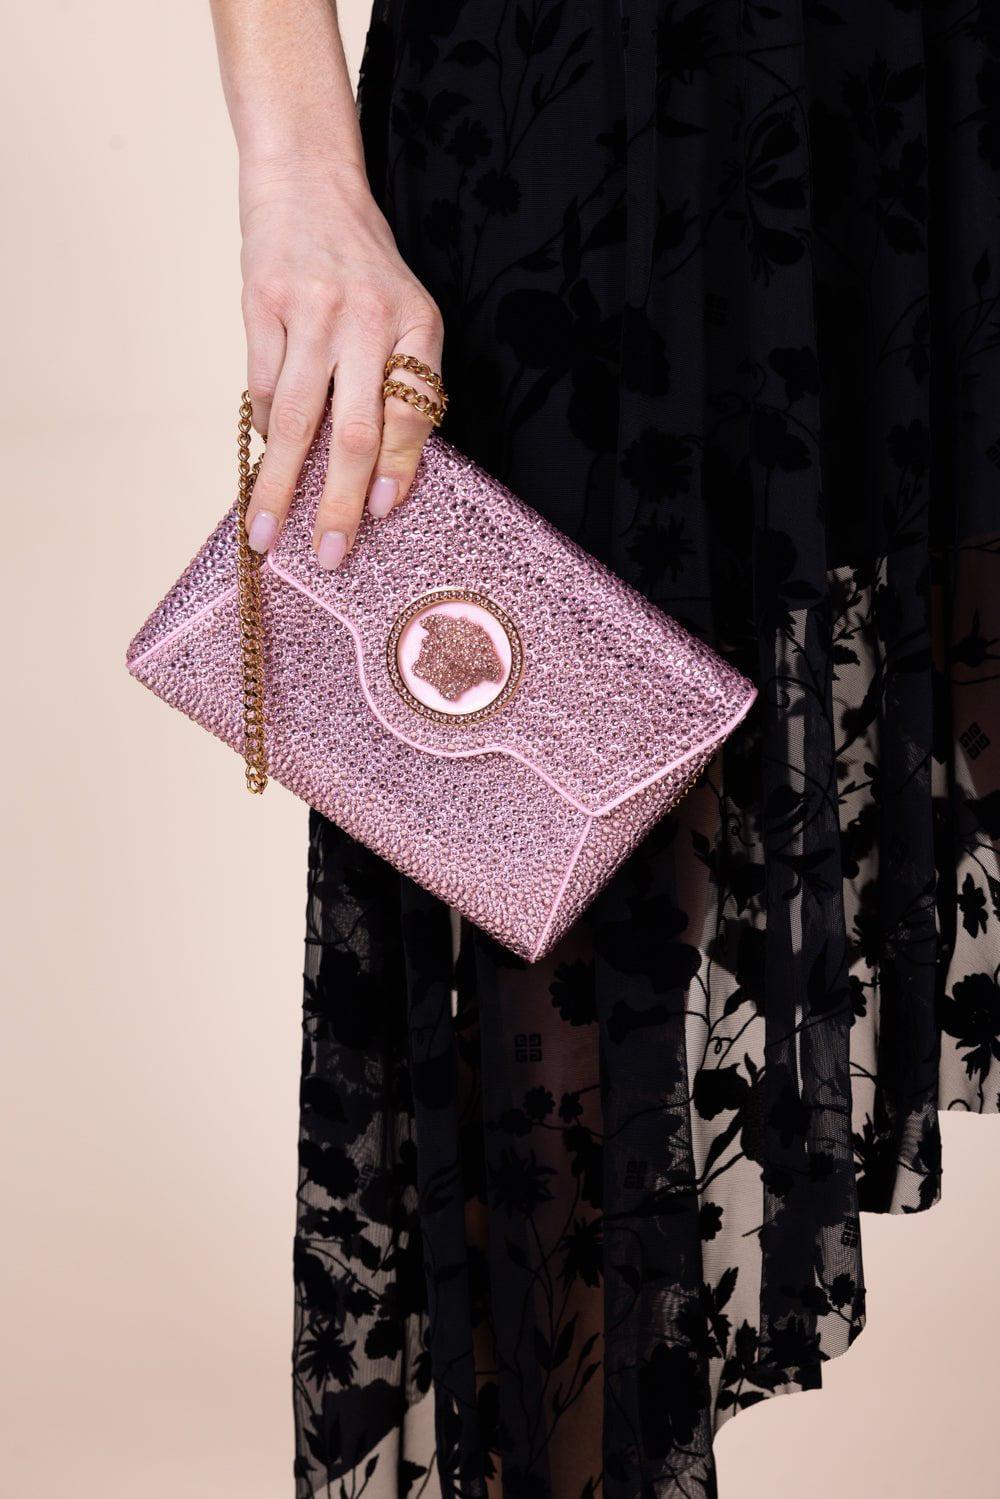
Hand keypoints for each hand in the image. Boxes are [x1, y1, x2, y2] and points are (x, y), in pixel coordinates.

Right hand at [239, 157, 443, 567]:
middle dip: (340, 502)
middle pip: (355, 431)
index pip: (411, 415)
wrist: (308, 181)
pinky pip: (262, 385)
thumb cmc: (360, 265)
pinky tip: (266, 450)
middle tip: (328, 554)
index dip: (397, 471)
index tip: (381, 516)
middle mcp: (369, 318)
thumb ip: (401, 385)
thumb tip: (383, 481)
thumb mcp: (404, 314)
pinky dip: (263, 428)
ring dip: (280, 485)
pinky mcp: (264, 301)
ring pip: (295, 419)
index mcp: (417, 325)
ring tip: (268, 532)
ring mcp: (312, 308)